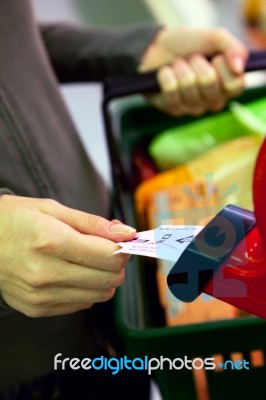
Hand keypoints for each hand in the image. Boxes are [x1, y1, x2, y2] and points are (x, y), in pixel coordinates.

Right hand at [0, 195, 135, 316]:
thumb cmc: (13, 220)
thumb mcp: (52, 209)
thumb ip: (92, 223)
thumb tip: (126, 232)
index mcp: (51, 242)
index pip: (109, 256)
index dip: (123, 248)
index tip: (122, 240)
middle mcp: (46, 274)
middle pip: (109, 279)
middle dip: (117, 263)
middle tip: (107, 249)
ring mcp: (41, 295)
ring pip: (99, 295)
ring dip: (104, 278)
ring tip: (89, 260)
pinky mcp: (37, 308)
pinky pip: (81, 304)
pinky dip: (87, 289)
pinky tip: (73, 273)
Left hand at [138, 26, 247, 115]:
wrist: (156, 47)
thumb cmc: (188, 45)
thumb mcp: (214, 38)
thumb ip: (233, 47)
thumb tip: (239, 67)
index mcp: (227, 86)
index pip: (235, 85)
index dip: (224, 67)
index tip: (216, 57)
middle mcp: (213, 101)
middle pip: (209, 82)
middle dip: (197, 62)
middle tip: (192, 59)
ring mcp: (193, 108)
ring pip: (188, 84)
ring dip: (180, 67)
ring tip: (178, 65)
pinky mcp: (173, 110)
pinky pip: (171, 90)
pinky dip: (166, 75)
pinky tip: (166, 74)